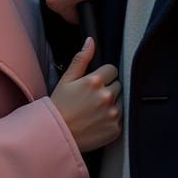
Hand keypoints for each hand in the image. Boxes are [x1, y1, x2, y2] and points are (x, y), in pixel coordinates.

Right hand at [50, 37, 121, 152]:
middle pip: (118, 84)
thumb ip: (81, 59)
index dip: (104, 75)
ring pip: (120, 100)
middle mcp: (107, 96)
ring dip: (112, 103)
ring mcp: (112, 114)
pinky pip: (120, 118)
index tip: (95, 83)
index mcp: (95, 81)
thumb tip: (91, 41)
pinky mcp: (116, 129)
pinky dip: (112, 119)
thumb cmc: (60, 106)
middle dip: (108, 88)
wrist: (57, 136)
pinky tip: (98, 121)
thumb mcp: (66, 80)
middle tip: (93, 98)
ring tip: (95, 110)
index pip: (112, 69)